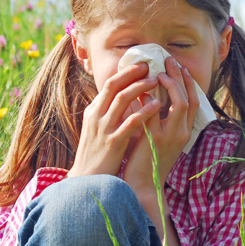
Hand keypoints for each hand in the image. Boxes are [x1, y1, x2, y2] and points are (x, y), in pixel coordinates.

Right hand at [67, 63, 161, 177]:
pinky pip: (130, 122)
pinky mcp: (113, 143)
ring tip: (156, 80)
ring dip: (139, 87)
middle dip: (132, 73)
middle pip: (113, 86)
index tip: (140, 65)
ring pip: (121, 100)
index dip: (125, 72)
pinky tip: (156, 105)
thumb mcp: (97, 130)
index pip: (108, 85)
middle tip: (149, 65)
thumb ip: (107, 114)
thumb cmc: (96, 155)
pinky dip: (144, 111)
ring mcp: (104, 129)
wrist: (87, 180)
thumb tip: (122, 98)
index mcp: (93, 112)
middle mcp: (96, 116)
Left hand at [123, 57, 199, 194]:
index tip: (181, 67)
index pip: (194, 102)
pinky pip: (154, 113)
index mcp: (184, 132)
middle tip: (170, 60)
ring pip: (179, 103)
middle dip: (180, 77)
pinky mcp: (154, 139)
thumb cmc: (147, 161)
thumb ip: (159, 118)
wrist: (143, 185)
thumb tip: (150, 94)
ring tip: (159, 71)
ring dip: (170, 84)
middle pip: (189, 98)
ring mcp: (170, 136)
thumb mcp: (160, 138)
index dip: (189, 83)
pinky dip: (149, 98)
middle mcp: (181, 133)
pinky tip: (142, 88)